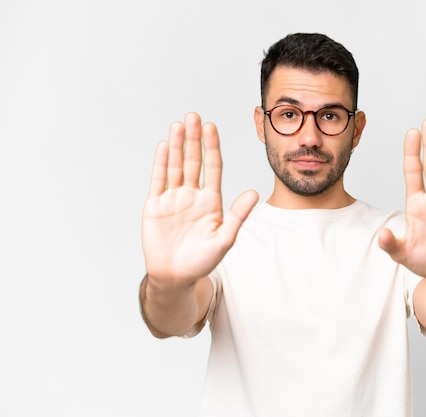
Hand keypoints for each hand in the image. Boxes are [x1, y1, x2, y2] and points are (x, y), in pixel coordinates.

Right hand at [142, 113, 257, 285]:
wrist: (175, 276)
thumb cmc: (202, 261)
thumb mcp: (225, 238)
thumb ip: (238, 215)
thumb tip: (255, 193)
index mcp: (211, 201)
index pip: (213, 167)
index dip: (212, 147)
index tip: (211, 127)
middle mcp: (192, 195)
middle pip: (194, 161)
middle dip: (194, 139)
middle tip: (194, 116)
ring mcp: (174, 199)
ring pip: (176, 166)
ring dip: (177, 145)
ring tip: (179, 125)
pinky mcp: (156, 205)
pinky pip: (159, 180)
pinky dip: (161, 163)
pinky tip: (164, 146)